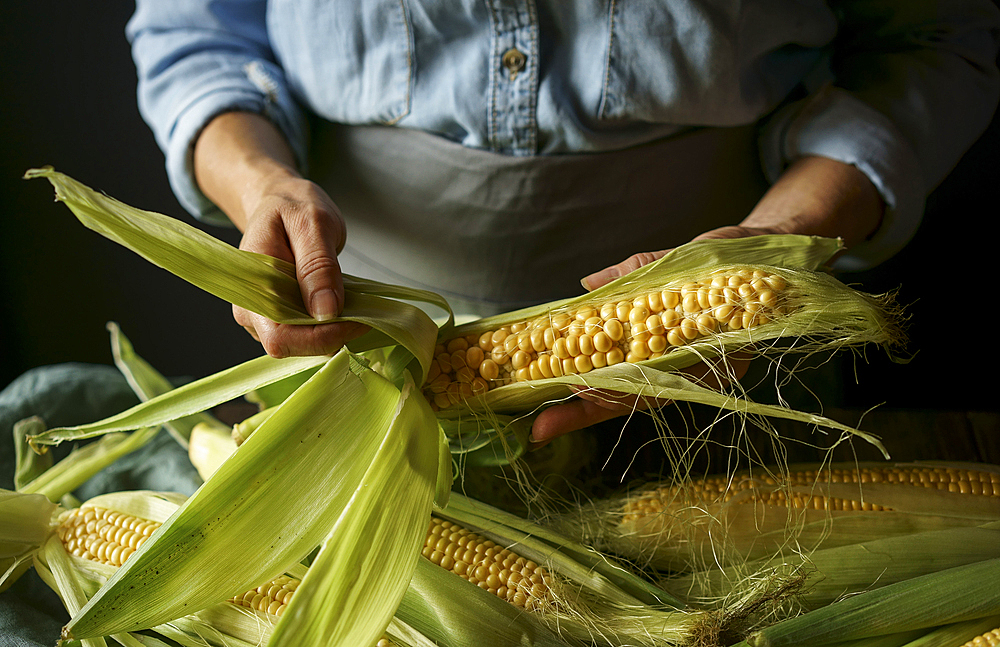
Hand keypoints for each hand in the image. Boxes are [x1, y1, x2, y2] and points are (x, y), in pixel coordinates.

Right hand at [194, 111, 367, 357]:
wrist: (280, 202)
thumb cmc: (293, 207)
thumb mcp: (312, 224)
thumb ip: (318, 266)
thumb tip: (326, 311)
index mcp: (251, 286)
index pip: (281, 337)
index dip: (321, 337)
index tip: (358, 320)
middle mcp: (250, 309)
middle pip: (292, 346)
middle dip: (332, 335)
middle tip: (363, 311)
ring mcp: (262, 317)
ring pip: (302, 345)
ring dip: (332, 331)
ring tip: (351, 301)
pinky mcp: (279, 318)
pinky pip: (306, 334)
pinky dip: (329, 325)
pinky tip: (341, 304)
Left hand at [530, 155, 884, 445]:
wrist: (768, 258)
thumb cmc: (737, 256)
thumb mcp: (694, 255)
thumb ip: (641, 270)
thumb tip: (588, 284)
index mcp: (708, 354)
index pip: (652, 383)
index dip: (612, 390)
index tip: (575, 389)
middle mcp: (694, 370)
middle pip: (631, 399)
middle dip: (584, 414)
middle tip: (539, 428)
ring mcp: (680, 366)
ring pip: (627, 394)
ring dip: (585, 406)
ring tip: (542, 416)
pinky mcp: (667, 354)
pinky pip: (631, 375)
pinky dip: (598, 377)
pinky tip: (564, 380)